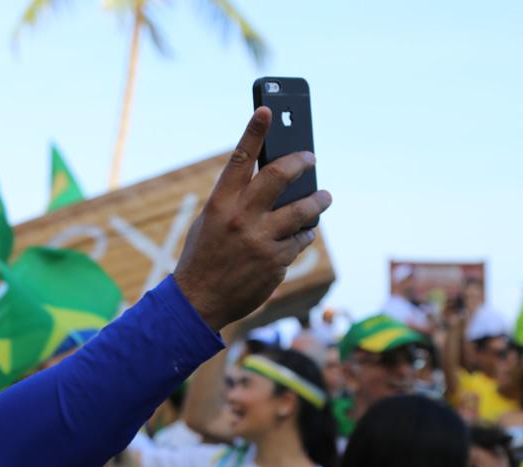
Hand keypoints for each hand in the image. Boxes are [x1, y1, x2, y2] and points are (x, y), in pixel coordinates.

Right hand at [174, 108, 331, 330]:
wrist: (199, 300)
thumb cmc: (204, 256)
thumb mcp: (209, 222)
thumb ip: (235, 202)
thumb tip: (270, 183)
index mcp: (220, 204)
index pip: (239, 159)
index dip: (254, 132)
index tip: (267, 110)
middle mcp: (241, 218)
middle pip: (278, 177)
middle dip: (300, 162)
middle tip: (311, 158)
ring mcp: (261, 240)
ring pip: (302, 211)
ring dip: (318, 200)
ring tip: (324, 197)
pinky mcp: (276, 261)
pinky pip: (300, 240)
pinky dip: (303, 234)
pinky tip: (302, 233)